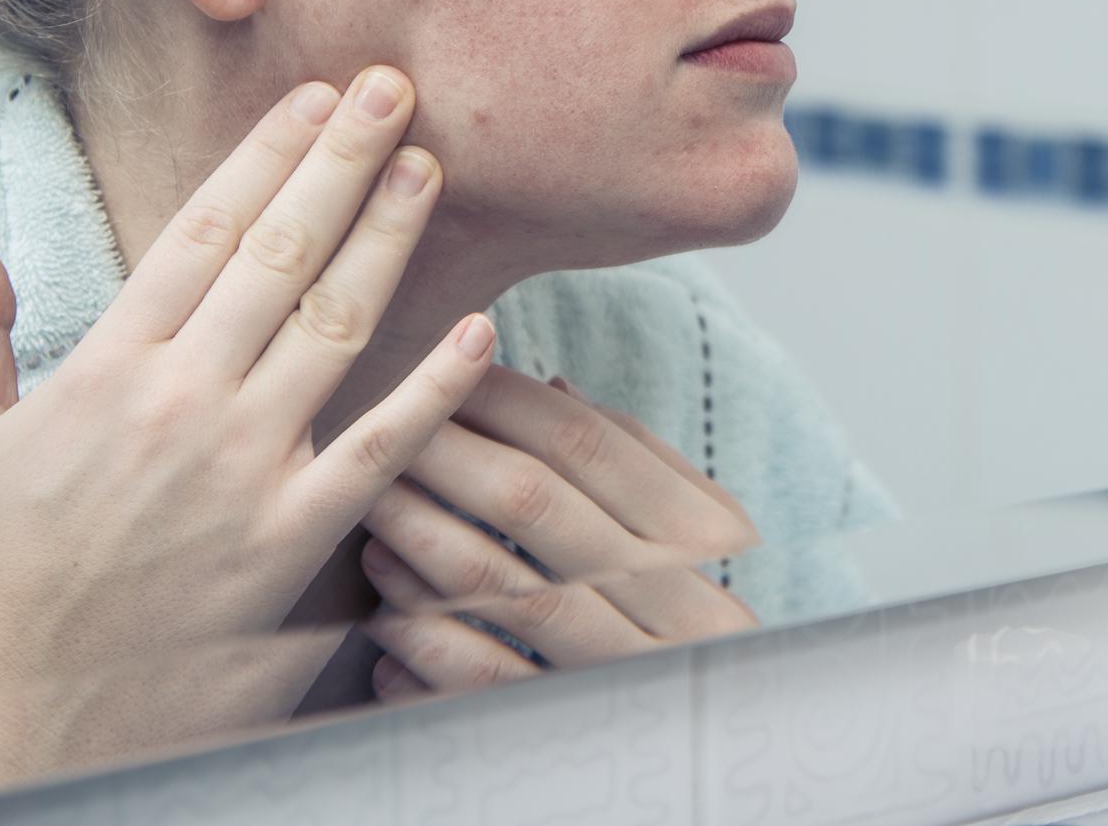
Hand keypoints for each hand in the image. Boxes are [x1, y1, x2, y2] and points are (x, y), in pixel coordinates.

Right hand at [0, 69, 495, 800]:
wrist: (27, 709)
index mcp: (108, 367)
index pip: (201, 233)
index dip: (265, 155)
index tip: (314, 96)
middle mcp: (182, 401)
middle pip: (278, 254)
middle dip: (341, 163)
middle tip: (396, 87)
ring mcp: (243, 468)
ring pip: (333, 326)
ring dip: (388, 240)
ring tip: (431, 167)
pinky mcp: (291, 538)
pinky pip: (378, 449)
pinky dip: (434, 388)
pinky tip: (481, 328)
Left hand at [356, 371, 760, 696]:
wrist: (735, 732)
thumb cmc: (692, 616)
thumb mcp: (693, 536)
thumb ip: (634, 461)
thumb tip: (555, 384)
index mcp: (695, 534)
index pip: (590, 443)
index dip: (509, 403)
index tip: (444, 375)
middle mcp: (663, 591)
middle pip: (535, 504)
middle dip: (446, 459)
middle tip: (382, 434)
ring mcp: (620, 662)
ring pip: (503, 588)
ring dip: (424, 544)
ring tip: (371, 517)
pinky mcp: (575, 723)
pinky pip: (489, 681)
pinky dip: (430, 648)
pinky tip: (385, 626)